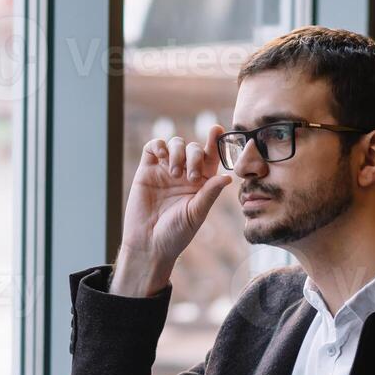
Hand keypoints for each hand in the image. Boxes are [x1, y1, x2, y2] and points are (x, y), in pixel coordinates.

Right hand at [110, 126, 232, 296]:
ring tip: (175, 173)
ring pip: (175, 144)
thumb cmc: (175, 234)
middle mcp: (184, 174)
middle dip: (194, 156)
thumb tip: (228, 177)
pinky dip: (158, 145)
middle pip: (193, 148)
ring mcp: (165, 170)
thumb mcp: (196, 213)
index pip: (210, 157)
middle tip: (190, 178)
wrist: (148, 244)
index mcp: (201, 183)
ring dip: (178, 152)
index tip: (217, 130)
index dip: (215, 142)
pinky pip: (153, 147)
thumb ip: (210, 193)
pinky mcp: (146, 170)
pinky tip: (161, 155)